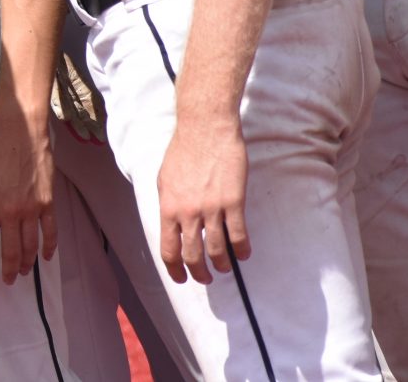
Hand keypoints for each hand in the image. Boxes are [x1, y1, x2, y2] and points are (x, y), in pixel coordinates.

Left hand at [0, 104, 57, 283]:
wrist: (19, 135)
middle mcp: (9, 212)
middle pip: (11, 251)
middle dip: (9, 270)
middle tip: (9, 280)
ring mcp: (31, 209)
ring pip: (31, 246)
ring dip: (28, 263)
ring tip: (24, 272)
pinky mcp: (48, 204)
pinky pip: (50, 232)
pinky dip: (49, 248)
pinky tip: (45, 257)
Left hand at [156, 113, 249, 284]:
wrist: (205, 129)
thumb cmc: (184, 151)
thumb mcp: (164, 179)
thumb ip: (169, 204)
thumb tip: (172, 225)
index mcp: (168, 207)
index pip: (168, 249)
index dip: (175, 269)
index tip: (181, 278)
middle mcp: (188, 212)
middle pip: (192, 255)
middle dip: (199, 272)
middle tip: (205, 278)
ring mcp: (211, 208)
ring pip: (216, 249)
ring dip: (221, 264)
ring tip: (224, 267)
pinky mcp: (233, 202)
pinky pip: (238, 234)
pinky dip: (241, 249)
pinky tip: (243, 253)